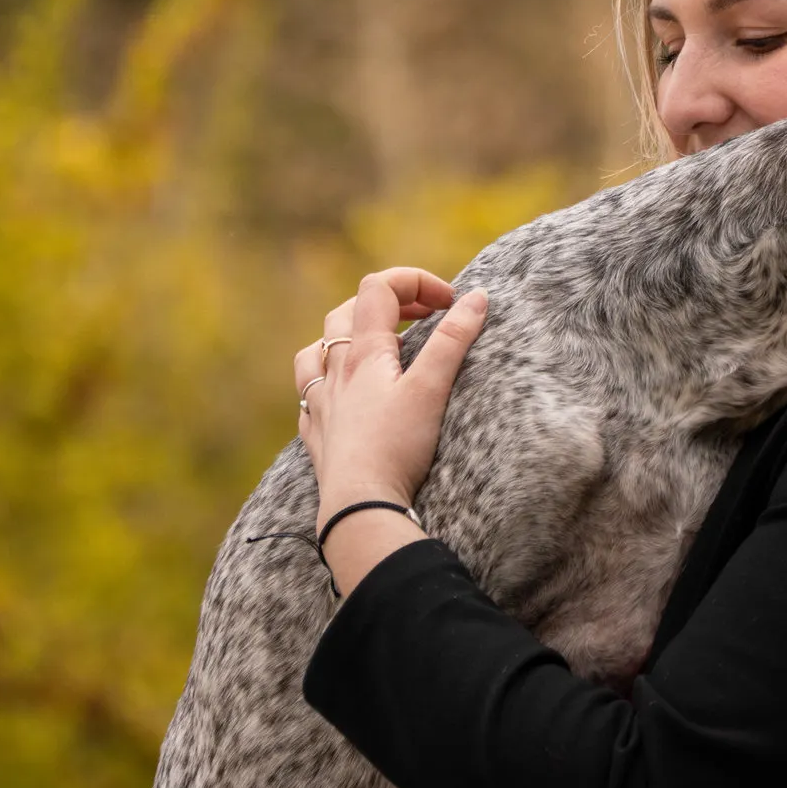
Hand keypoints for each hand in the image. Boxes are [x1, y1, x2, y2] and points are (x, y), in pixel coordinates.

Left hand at [293, 266, 488, 548]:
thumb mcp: (432, 388)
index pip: (380, 288)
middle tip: (425, 317)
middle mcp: (335, 371)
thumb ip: (453, 340)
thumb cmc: (396, 446)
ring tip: (373, 348)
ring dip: (345, 337)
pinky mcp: (316, 435)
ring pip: (317, 350)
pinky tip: (343, 396)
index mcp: (363, 353)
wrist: (359, 505)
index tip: (450, 302)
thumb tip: (476, 298)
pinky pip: (310, 394)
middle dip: (388, 303)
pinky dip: (328, 382)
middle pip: (347, 311)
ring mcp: (320, 403)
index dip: (416, 282)